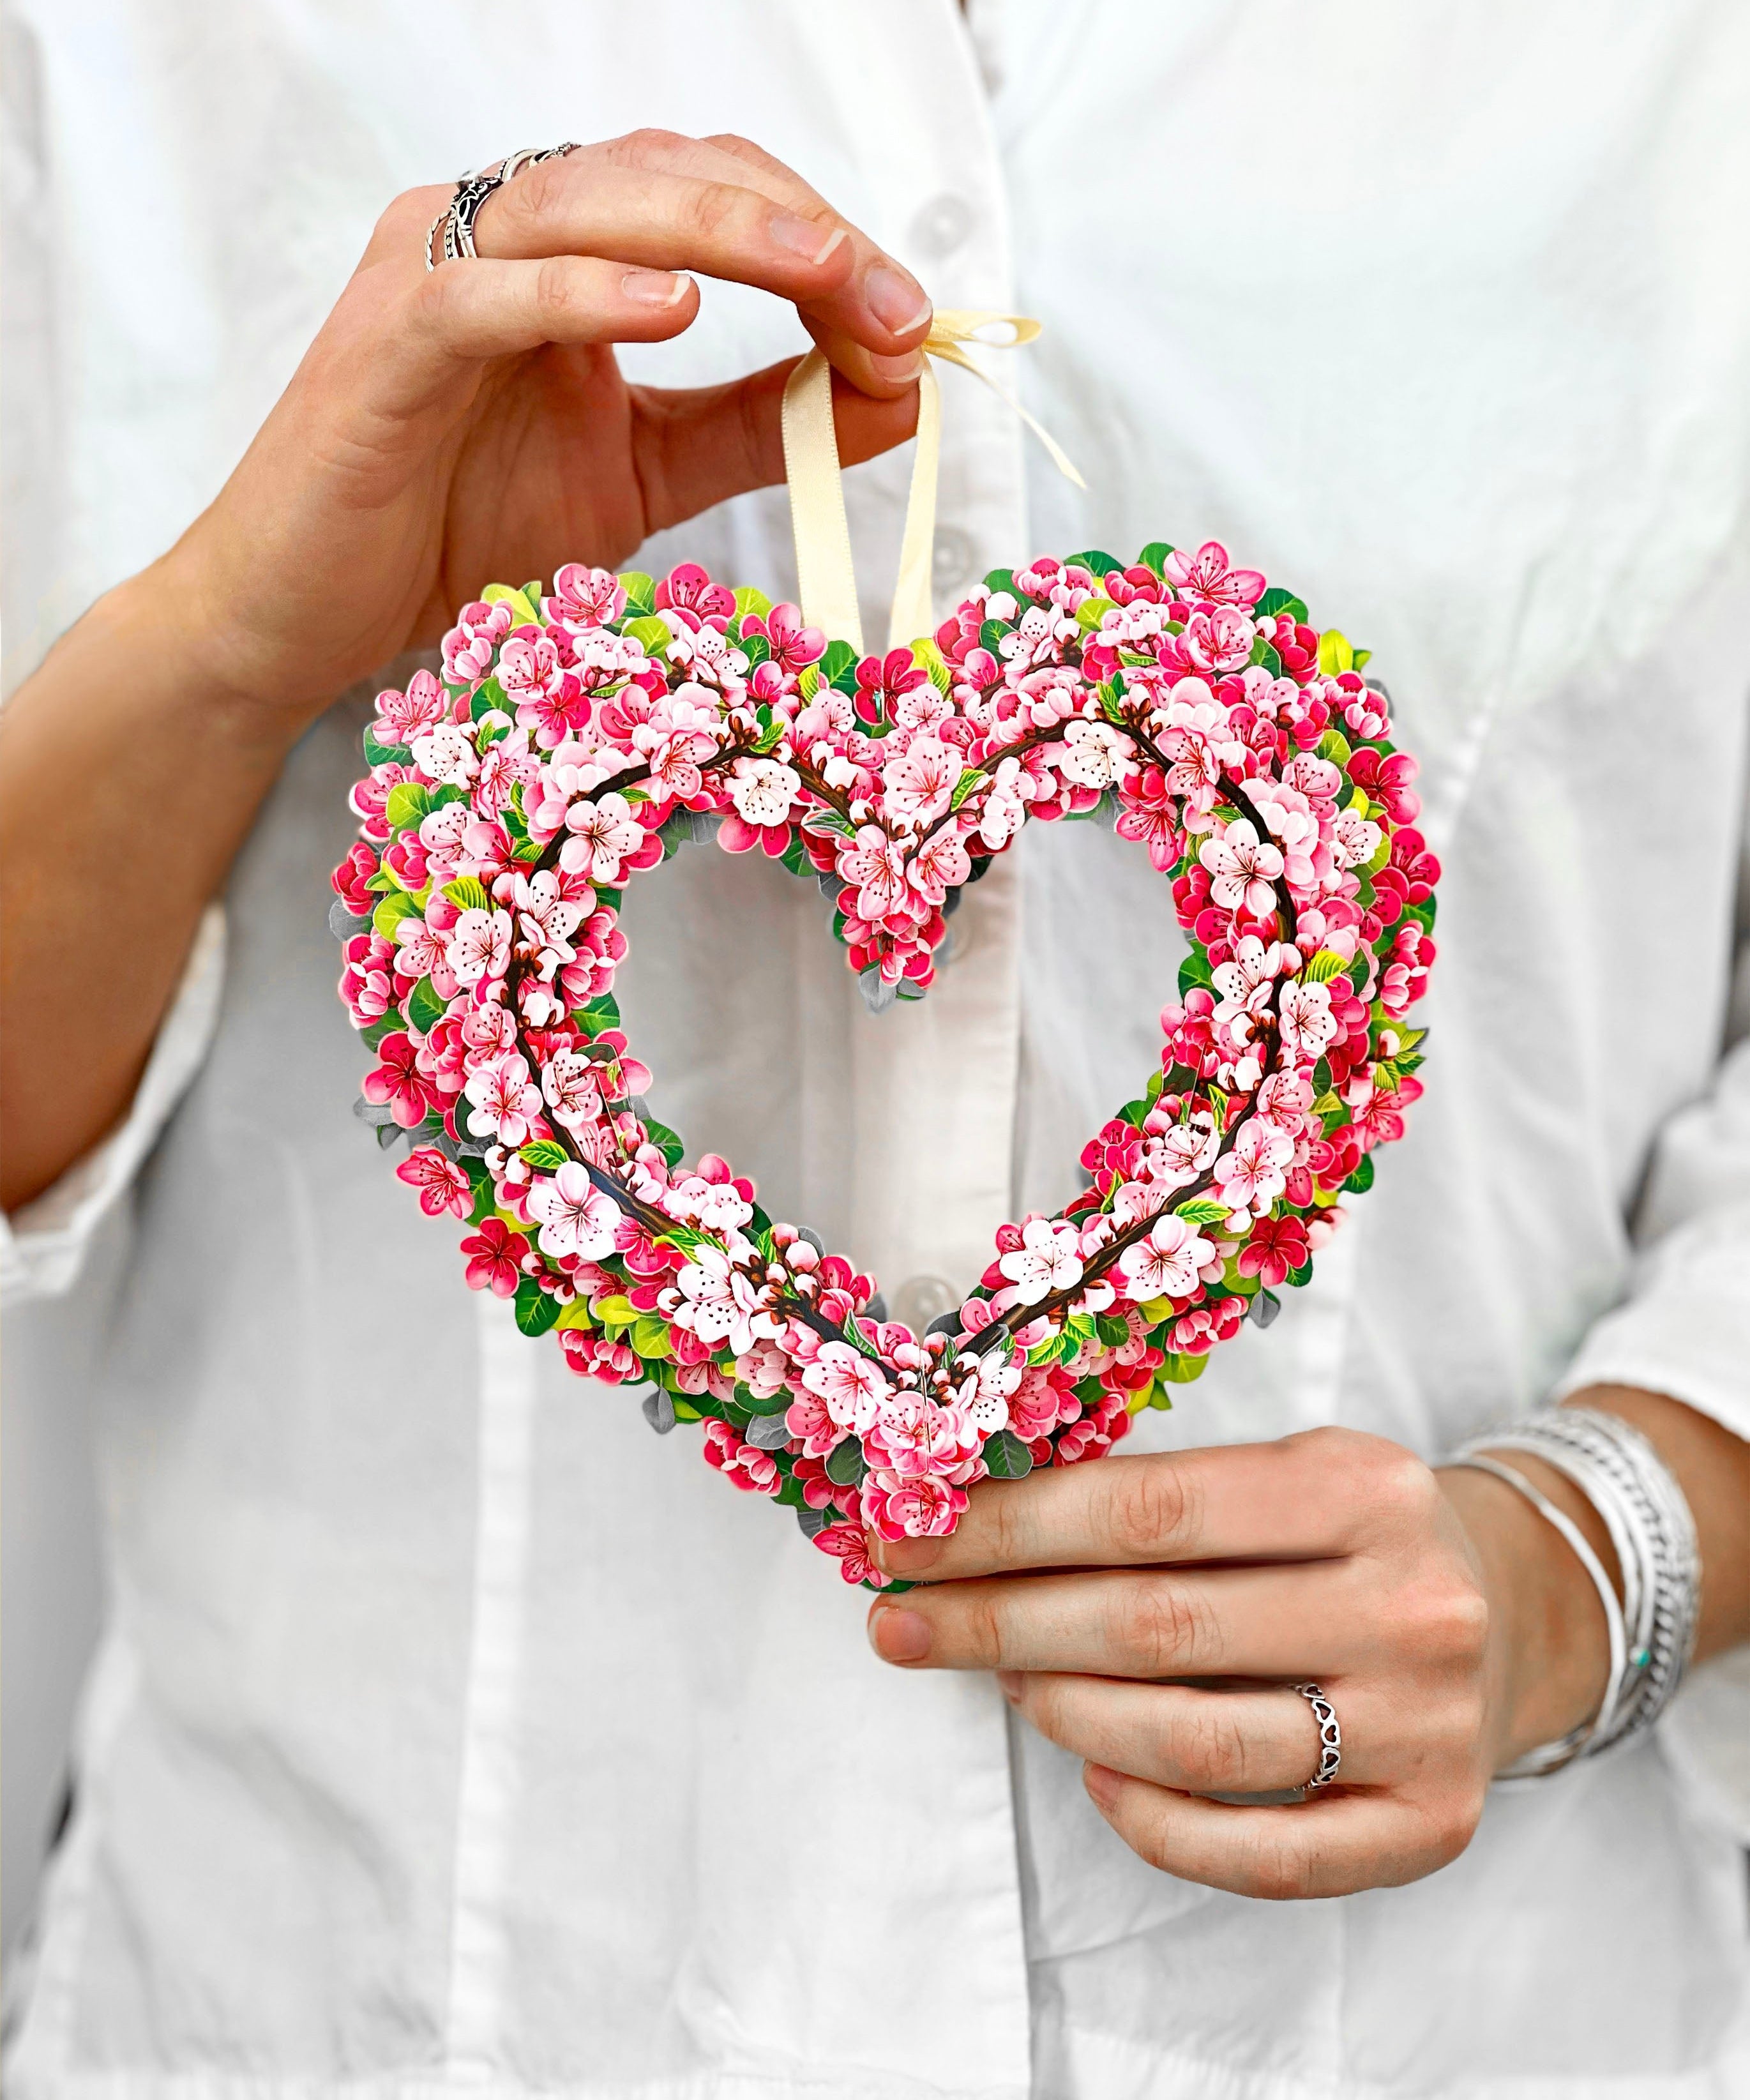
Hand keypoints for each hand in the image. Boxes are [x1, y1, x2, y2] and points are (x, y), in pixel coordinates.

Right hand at [0, 128, 926, 1206]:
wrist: (305, 619)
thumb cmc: (454, 534)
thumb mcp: (644, 477)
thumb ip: (755, 424)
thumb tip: (895, 392)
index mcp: (565, 258)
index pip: (711, 196)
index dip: (822, 243)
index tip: (913, 324)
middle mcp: (499, 237)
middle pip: (665, 173)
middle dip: (798, 229)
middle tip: (894, 300)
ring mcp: (433, 275)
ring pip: (588, 201)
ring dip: (722, 230)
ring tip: (828, 276)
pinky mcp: (384, 341)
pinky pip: (490, 293)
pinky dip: (583, 293)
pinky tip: (673, 308)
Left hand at [863, 1427, 1613, 1899]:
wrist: (1509, 1612)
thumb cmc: (1348, 1536)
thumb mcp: (1279, 1473)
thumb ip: (1156, 1498)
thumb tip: (971, 1528)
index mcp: (1363, 1485)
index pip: (1146, 1511)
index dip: (1009, 1530)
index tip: (909, 1539)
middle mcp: (1409, 1604)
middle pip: (1155, 1626)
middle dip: (1000, 1622)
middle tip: (904, 1622)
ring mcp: (1427, 1724)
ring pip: (1196, 1743)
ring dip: (1063, 1712)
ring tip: (998, 1679)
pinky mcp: (1429, 1825)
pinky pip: (1261, 1855)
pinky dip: (1155, 1821)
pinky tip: (1095, 1772)